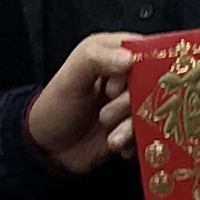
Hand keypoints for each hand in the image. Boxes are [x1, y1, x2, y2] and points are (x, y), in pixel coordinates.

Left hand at [22, 31, 139, 176]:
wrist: (48, 149)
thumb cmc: (55, 107)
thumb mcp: (71, 77)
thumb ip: (97, 59)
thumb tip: (130, 59)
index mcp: (111, 53)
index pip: (144, 50)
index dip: (141, 67)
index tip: (121, 85)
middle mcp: (124, 77)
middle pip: (152, 83)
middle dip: (132, 103)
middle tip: (106, 114)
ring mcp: (129, 103)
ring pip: (151, 110)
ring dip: (131, 126)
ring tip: (111, 137)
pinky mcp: (132, 127)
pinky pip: (148, 132)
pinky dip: (135, 142)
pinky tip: (119, 146)